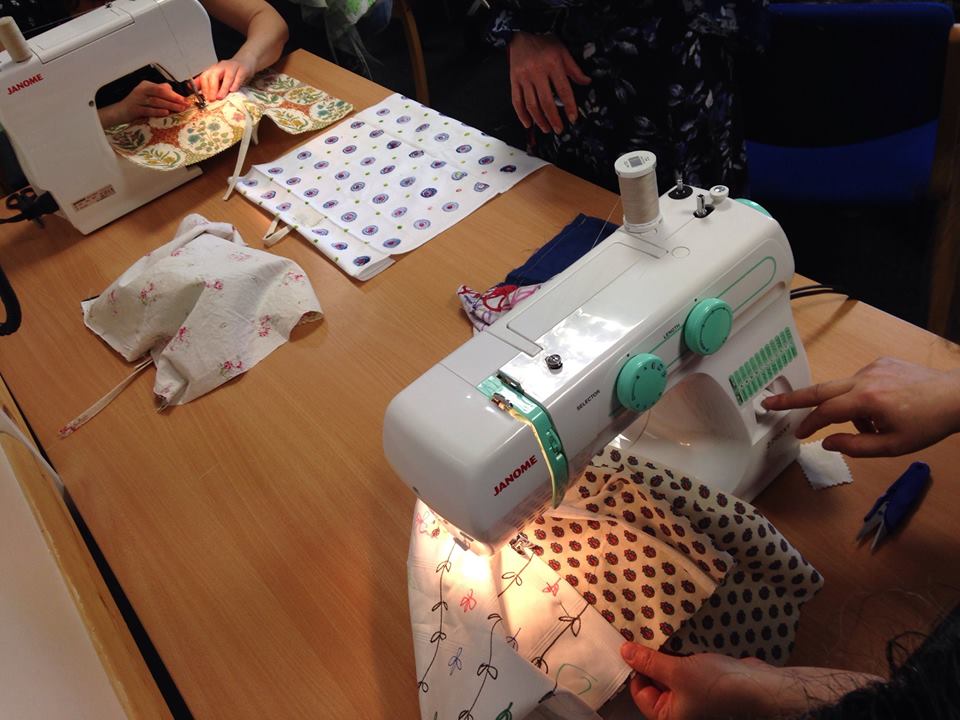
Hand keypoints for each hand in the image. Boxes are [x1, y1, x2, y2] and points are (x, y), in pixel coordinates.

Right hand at [99, 80, 189, 126]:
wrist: (119, 112)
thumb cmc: (136, 104)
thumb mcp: (148, 96)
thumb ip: (159, 92)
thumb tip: (172, 90)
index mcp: (146, 86)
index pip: (162, 88)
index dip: (175, 94)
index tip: (185, 100)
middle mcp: (141, 91)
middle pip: (160, 93)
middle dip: (174, 98)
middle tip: (185, 104)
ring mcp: (137, 100)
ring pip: (155, 101)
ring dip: (169, 105)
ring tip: (179, 109)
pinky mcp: (134, 109)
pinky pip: (148, 110)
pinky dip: (157, 111)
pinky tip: (165, 113)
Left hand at [196, 57, 255, 101]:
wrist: (245, 62)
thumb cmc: (231, 73)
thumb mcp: (219, 77)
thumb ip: (207, 82)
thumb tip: (191, 87)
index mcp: (214, 69)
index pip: (205, 76)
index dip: (204, 87)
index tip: (205, 98)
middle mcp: (221, 67)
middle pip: (214, 75)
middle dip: (212, 88)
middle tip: (212, 99)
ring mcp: (233, 67)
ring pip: (227, 77)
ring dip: (223, 88)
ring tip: (220, 97)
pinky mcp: (243, 70)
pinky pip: (239, 77)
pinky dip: (235, 84)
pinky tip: (232, 91)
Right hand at [508, 32, 589, 133]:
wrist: (520, 35)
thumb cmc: (543, 43)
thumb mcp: (562, 51)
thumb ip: (574, 69)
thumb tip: (586, 82)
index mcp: (552, 64)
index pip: (563, 90)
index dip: (569, 106)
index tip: (573, 118)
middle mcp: (537, 72)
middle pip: (546, 101)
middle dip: (554, 118)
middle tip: (559, 129)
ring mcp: (524, 78)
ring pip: (531, 104)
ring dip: (539, 120)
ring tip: (547, 129)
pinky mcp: (514, 81)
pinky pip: (517, 101)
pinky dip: (522, 115)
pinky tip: (528, 124)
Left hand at [620, 642, 880, 719]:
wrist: (759, 685)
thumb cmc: (716, 685)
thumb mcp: (676, 671)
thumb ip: (648, 661)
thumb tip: (623, 652)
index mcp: (668, 716)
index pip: (639, 693)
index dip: (635, 669)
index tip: (632, 645)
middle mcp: (679, 710)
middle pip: (654, 682)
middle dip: (650, 660)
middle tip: (643, 634)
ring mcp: (693, 696)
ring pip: (670, 673)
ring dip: (665, 655)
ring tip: (658, 632)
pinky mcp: (706, 682)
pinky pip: (685, 668)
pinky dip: (681, 655)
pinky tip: (676, 637)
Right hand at [761, 357, 959, 456]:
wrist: (957, 397)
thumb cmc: (928, 424)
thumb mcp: (893, 446)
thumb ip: (855, 446)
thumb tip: (826, 443)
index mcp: (866, 400)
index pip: (825, 412)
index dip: (808, 424)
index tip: (797, 434)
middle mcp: (864, 378)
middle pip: (820, 389)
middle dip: (793, 397)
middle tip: (769, 401)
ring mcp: (872, 367)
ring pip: (844, 390)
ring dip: (847, 409)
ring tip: (876, 426)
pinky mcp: (881, 363)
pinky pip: (860, 382)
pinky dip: (862, 398)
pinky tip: (885, 409)